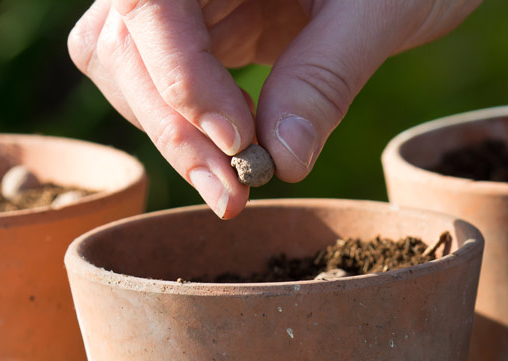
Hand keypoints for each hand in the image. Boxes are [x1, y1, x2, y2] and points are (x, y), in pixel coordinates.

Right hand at [67, 0, 479, 217]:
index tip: (238, 141)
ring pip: (128, 64)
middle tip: (232, 194)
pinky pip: (165, 77)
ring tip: (239, 179)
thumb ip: (325, 78)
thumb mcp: (383, 11)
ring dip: (173, 131)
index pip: (150, 3)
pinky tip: (243, 147)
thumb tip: (279, 164)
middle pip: (124, 40)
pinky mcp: (209, 22)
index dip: (180, 74)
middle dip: (172, 124)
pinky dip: (191, 124)